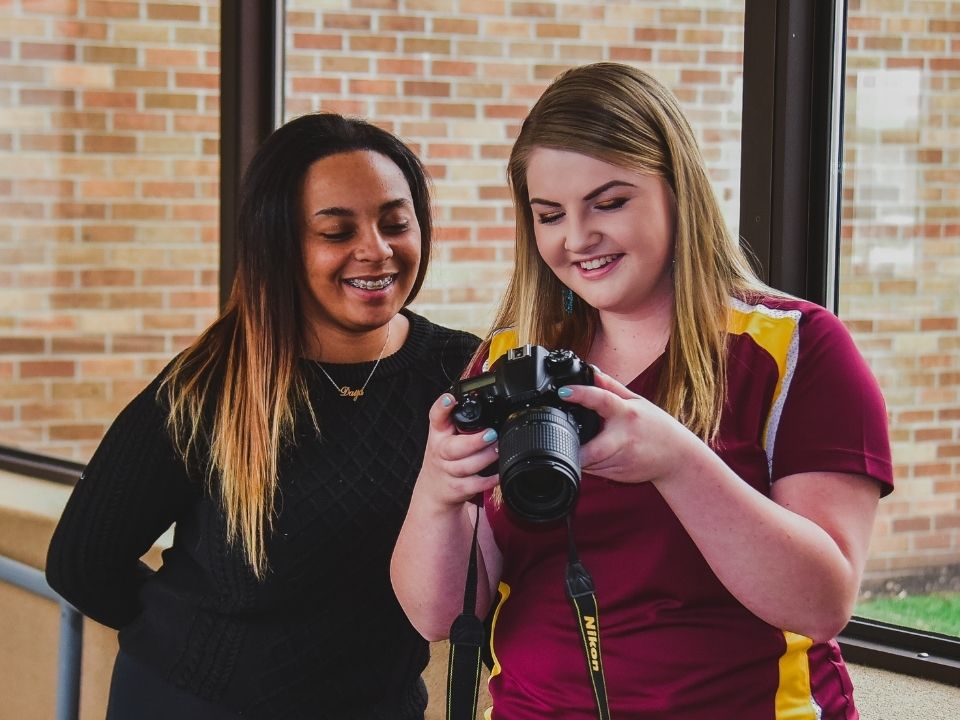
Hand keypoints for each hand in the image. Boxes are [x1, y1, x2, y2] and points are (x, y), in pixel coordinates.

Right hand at [413, 393, 500, 509]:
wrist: (433, 489)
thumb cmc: (445, 456)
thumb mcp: (446, 434)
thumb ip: (460, 419)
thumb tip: (484, 399)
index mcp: (439, 433)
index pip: (436, 417)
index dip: (442, 406)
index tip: (450, 399)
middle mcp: (440, 452)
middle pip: (453, 448)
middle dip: (473, 442)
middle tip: (491, 434)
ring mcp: (447, 471)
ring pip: (465, 467)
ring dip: (484, 458)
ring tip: (498, 450)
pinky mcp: (457, 488)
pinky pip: (474, 485)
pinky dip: (488, 481)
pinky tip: (498, 475)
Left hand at [562, 367, 694, 484]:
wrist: (679, 458)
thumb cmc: (657, 427)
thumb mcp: (638, 402)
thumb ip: (612, 388)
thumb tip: (592, 371)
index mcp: (626, 413)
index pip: (602, 400)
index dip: (581, 395)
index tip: (564, 392)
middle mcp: (623, 438)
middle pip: (592, 450)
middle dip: (574, 448)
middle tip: (562, 437)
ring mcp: (622, 459)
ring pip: (588, 462)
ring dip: (579, 454)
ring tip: (587, 442)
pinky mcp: (618, 475)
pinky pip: (593, 470)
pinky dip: (588, 463)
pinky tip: (599, 454)